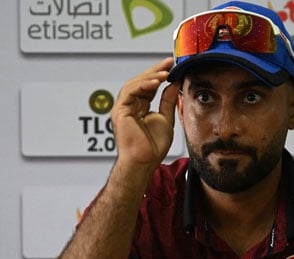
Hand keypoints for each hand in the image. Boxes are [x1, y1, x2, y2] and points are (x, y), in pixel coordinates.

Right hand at [111, 57, 180, 171]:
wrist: (144, 161)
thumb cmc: (153, 147)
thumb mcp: (165, 118)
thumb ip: (168, 100)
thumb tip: (174, 84)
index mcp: (139, 107)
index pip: (148, 86)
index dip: (159, 74)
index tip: (172, 65)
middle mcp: (129, 106)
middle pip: (140, 82)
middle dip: (155, 70)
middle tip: (169, 62)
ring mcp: (123, 108)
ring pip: (134, 84)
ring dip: (151, 76)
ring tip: (165, 73)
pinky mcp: (119, 111)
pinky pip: (130, 91)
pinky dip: (143, 85)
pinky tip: (157, 82)